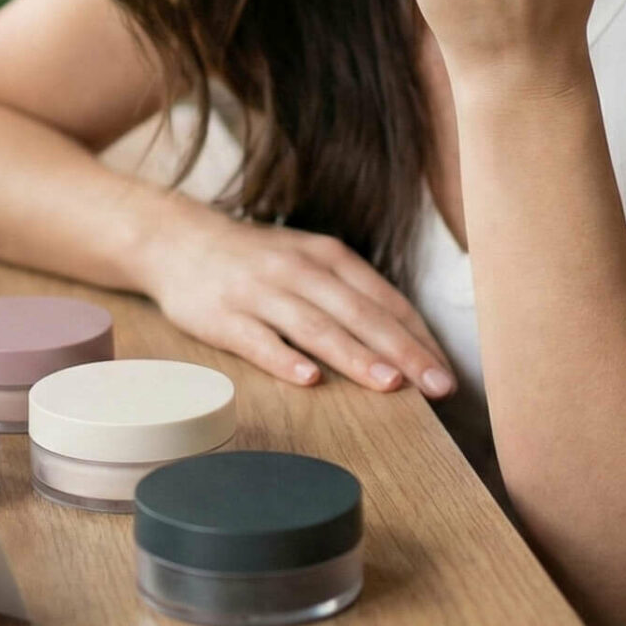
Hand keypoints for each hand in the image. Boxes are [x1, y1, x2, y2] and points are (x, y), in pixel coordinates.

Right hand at [137, 212, 455, 396]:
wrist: (177, 240)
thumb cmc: (256, 260)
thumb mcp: (308, 260)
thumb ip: (350, 293)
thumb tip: (405, 339)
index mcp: (328, 257)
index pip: (385, 300)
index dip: (419, 337)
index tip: (447, 372)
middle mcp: (299, 270)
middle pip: (360, 313)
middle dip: (403, 351)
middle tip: (438, 386)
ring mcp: (260, 292)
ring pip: (316, 327)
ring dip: (355, 356)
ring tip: (390, 385)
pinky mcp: (223, 316)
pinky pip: (258, 340)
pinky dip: (285, 359)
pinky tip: (310, 380)